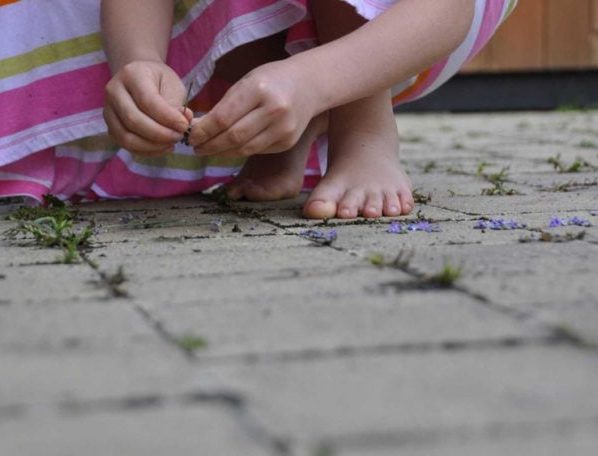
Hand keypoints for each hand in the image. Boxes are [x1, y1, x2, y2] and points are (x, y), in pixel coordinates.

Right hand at [103, 60, 191, 155]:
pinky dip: (147, 151)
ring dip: (153, 146)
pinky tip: (163, 148)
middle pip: (133, 120)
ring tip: (172, 143)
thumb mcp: (172, 85)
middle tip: (179, 136)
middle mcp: (114, 91)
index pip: (147, 101)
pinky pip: (126, 146)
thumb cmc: (159, 81)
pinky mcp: (110, 127)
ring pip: (126, 137)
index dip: (167, 118)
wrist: (140, 79)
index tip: (184, 126)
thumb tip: (184, 123)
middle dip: (160, 134)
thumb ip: (176, 104)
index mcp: (131, 75)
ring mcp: (108, 111)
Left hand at [189, 58, 318, 156]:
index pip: (224, 117)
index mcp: (258, 89)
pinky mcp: (288, 142)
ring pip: (245, 149)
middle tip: (196, 148)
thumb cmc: (271, 80)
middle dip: (210, 145)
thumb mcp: (246, 83)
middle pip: (233, 137)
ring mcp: (284, 128)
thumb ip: (224, 105)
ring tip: (208, 151)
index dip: (204, 131)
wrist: (309, 85)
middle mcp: (274, 110)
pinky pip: (257, 150)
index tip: (191, 136)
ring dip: (222, 152)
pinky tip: (229, 148)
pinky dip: (239, 151)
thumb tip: (198, 128)